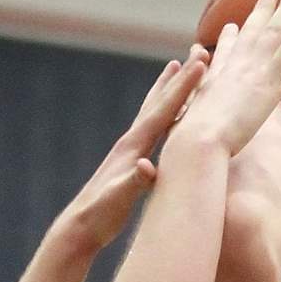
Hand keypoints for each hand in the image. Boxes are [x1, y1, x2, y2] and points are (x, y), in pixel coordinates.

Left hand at [59, 46, 207, 249]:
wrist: (80, 227)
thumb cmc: (100, 216)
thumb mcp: (119, 200)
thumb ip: (135, 182)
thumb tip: (148, 167)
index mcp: (132, 148)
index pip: (163, 112)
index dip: (183, 89)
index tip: (200, 64)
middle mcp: (130, 143)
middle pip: (159, 103)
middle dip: (179, 79)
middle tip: (198, 53)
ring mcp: (129, 151)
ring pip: (152, 112)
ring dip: (166, 90)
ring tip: (175, 68)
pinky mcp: (130, 161)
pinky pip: (152, 130)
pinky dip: (162, 116)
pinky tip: (167, 115)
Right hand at [177, 0, 280, 156]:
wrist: (200, 139)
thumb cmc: (192, 144)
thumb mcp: (189, 131)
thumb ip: (193, 124)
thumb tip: (188, 133)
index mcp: (214, 77)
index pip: (223, 53)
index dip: (228, 39)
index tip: (231, 27)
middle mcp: (233, 65)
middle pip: (249, 32)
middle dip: (260, 11)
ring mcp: (251, 67)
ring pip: (273, 30)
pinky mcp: (268, 77)